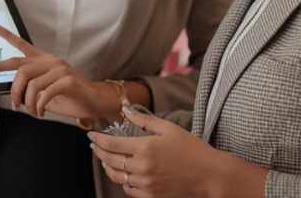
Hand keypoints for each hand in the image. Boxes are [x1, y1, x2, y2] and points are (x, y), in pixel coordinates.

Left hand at [0, 23, 119, 119]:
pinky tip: (41, 112)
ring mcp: (60, 69)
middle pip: (20, 69)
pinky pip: (44, 94)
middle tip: (14, 104)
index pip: (21, 44)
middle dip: (13, 89)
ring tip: (32, 112)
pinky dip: (38, 106)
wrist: (93, 102)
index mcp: (43, 60)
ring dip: (27, 103)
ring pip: (31, 84)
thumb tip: (13, 94)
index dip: (5, 35)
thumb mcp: (44, 91)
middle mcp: (50, 60)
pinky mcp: (68, 80)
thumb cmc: (68, 97)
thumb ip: (30, 87)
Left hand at [89, 107, 267, 197]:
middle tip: (95, 146)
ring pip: (117, 177)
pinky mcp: (152, 196)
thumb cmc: (192, 149)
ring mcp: (146, 184)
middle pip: (110, 161)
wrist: (210, 176)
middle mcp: (142, 168)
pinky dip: (122, 182)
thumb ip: (144, 120)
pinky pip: (129, 190)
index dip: (98, 139)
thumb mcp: (169, 128)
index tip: (91, 135)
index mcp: (145, 149)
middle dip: (99, 152)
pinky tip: (123, 174)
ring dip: (108, 167)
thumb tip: (126, 111)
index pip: (111, 144)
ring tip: (106, 159)